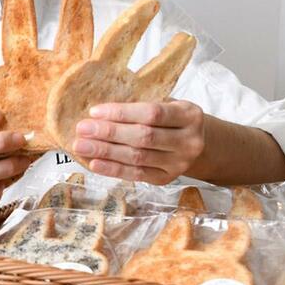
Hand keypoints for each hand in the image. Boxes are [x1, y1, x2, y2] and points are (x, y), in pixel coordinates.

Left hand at [71, 100, 204, 183]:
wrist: (202, 146)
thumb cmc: (174, 120)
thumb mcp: (168, 105)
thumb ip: (142, 107)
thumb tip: (100, 112)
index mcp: (189, 115)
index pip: (152, 113)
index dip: (122, 113)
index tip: (95, 111)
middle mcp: (188, 141)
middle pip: (143, 137)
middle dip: (108, 133)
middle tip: (82, 129)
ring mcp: (179, 163)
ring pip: (137, 157)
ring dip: (105, 152)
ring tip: (81, 146)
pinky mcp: (167, 179)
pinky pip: (136, 174)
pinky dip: (113, 169)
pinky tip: (95, 163)